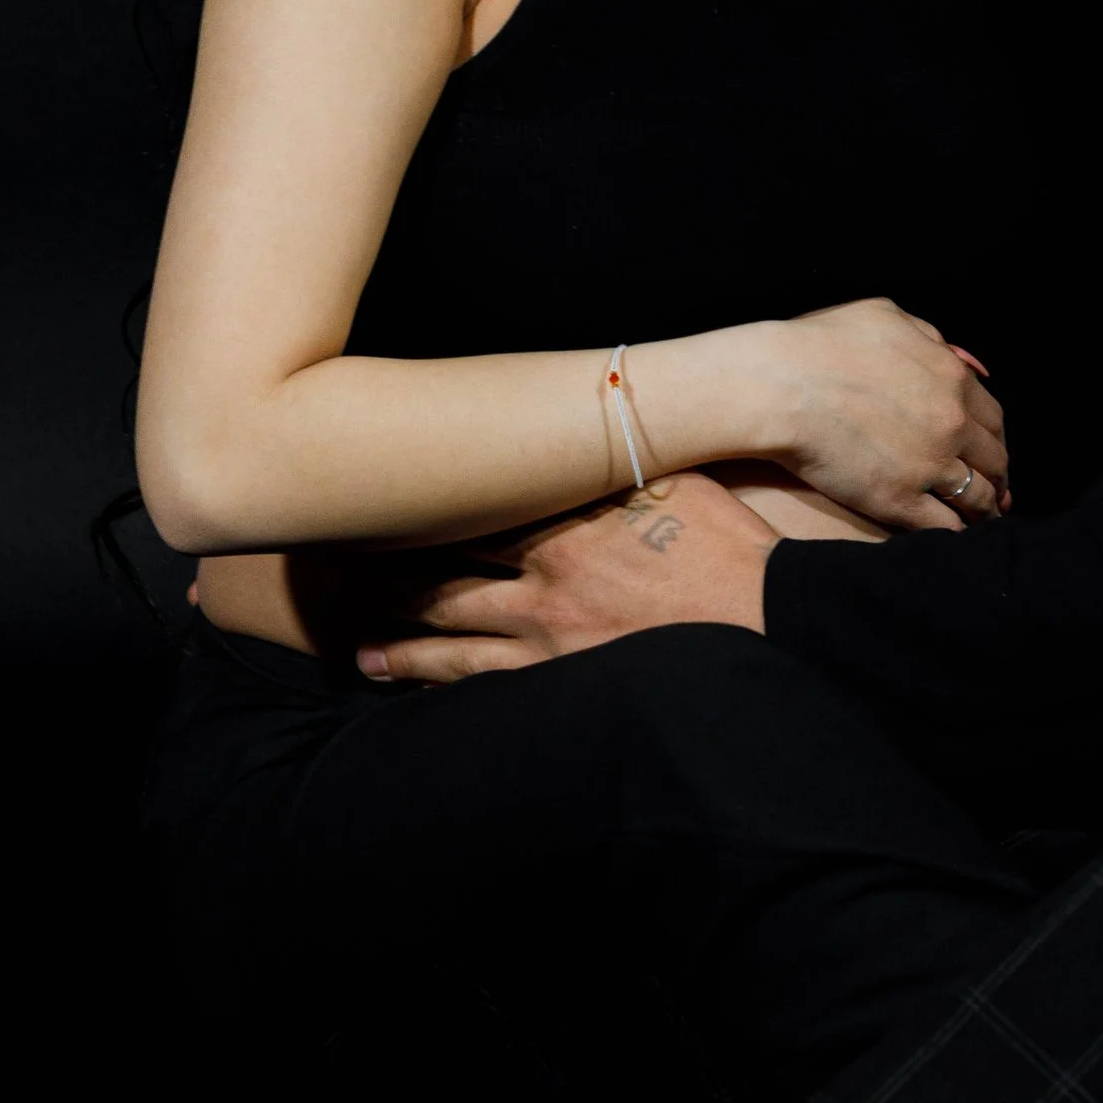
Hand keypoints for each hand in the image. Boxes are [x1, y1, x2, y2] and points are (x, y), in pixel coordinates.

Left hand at [356, 471, 781, 682]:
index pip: (470, 510)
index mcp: (564, 524)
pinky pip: (484, 687)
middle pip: (441, 576)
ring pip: (449, 640)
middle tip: (335, 567)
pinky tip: (406, 687)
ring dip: (400, 643)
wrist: (767, 620)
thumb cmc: (730, 548)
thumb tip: (603, 414)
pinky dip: (437, 686)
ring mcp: (546, 640)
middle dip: (386, 572)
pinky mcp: (562, 683)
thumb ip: (624, 460)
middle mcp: (541, 582)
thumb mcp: (678, 481)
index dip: (417, 506)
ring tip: (360, 649)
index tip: (374, 499)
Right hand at [744, 297, 1008, 531]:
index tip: (990, 452)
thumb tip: (956, 356)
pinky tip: (951, 537)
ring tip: (980, 522)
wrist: (780, 384)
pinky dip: (954, 533)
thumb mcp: (887, 316)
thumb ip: (929, 337)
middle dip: (998, 479)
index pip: (993, 419)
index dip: (993, 439)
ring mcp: (929, 465)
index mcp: (952, 378)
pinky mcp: (899, 501)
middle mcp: (951, 424)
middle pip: (994, 460)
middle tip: (996, 493)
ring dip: (982, 511)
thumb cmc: (821, 343)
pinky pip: (944, 527)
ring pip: (976, 498)